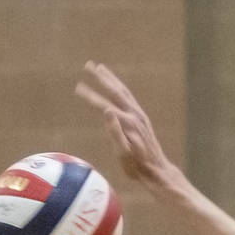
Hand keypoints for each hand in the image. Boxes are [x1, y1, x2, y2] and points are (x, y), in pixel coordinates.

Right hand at [75, 61, 172, 184]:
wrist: (157, 170)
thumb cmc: (137, 167)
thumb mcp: (123, 153)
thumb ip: (115, 132)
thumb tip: (106, 111)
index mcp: (128, 123)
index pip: (105, 105)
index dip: (90, 96)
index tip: (77, 87)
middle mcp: (135, 114)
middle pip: (116, 90)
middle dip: (101, 77)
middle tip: (87, 64)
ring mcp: (140, 115)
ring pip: (123, 91)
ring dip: (111, 78)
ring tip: (99, 68)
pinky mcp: (141, 118)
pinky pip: (128, 97)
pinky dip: (119, 87)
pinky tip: (114, 86)